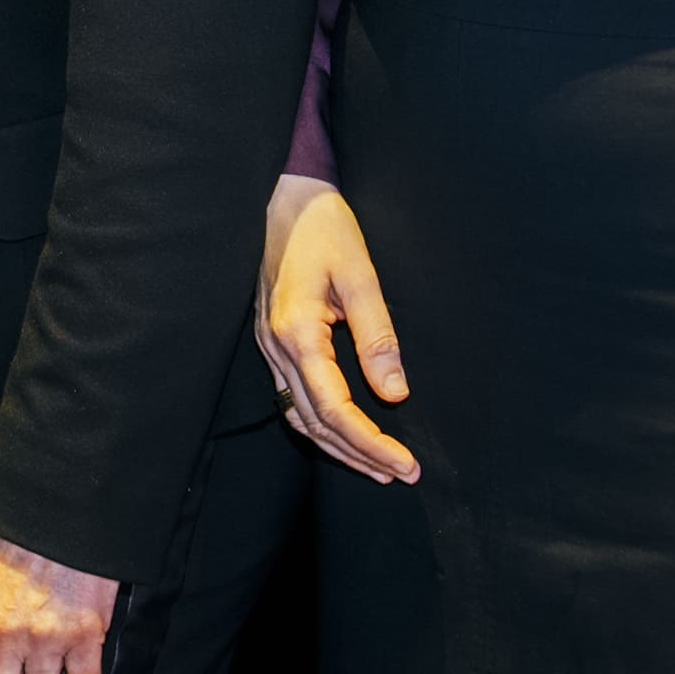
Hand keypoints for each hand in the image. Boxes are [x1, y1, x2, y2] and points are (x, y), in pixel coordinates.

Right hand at [257, 174, 415, 484]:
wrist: (284, 197)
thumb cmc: (323, 229)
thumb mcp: (361, 277)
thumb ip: (377, 337)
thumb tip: (395, 393)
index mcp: (297, 334)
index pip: (336, 409)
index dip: (372, 442)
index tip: (405, 464)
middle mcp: (276, 348)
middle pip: (316, 423)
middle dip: (359, 455)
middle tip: (401, 475)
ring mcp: (269, 347)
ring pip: (299, 417)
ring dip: (337, 446)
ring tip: (376, 466)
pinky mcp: (272, 342)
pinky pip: (291, 398)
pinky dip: (319, 424)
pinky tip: (342, 432)